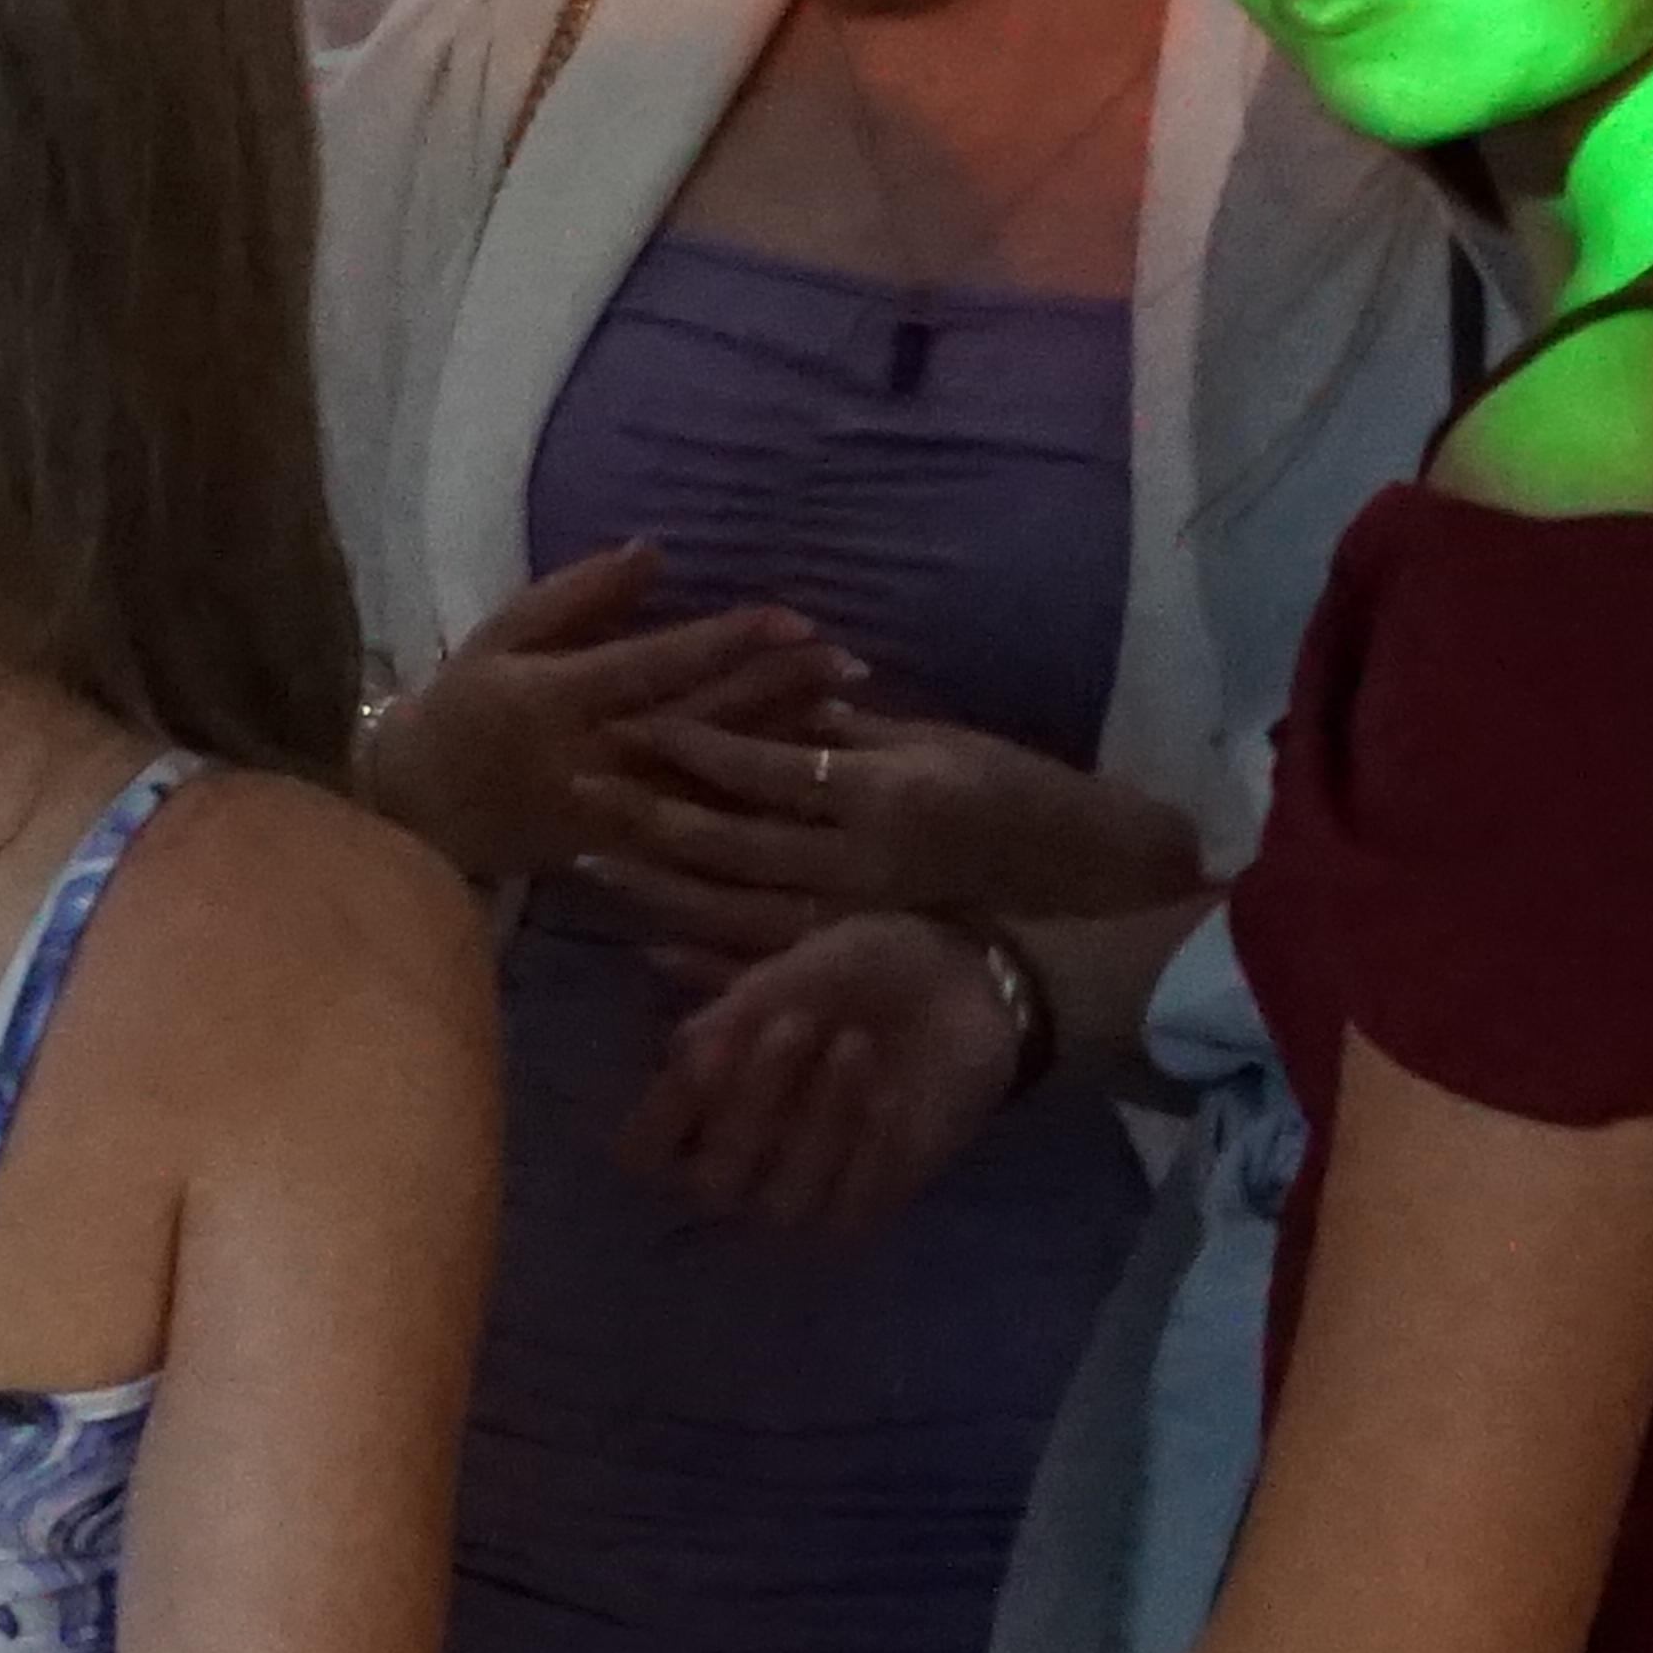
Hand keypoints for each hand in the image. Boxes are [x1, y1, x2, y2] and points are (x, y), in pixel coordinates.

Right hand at [364, 548, 853, 888]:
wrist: (419, 808)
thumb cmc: (465, 703)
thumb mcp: (503, 633)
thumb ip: (578, 594)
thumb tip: (655, 550)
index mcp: (559, 694)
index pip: (657, 664)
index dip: (728, 642)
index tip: (794, 619)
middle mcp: (590, 755)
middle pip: (700, 721)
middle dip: (777, 691)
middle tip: (847, 661)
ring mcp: (607, 811)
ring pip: (707, 778)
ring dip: (778, 746)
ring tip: (846, 712)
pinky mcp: (619, 851)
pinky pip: (695, 829)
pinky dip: (750, 801)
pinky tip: (800, 780)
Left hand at [580, 700, 1200, 943]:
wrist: (1079, 886)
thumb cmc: (1008, 792)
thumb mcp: (933, 742)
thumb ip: (850, 725)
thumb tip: (773, 692)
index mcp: (884, 792)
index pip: (770, 764)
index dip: (696, 743)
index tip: (630, 715)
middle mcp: (862, 862)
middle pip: (733, 839)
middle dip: (648, 814)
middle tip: (572, 788)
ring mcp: (854, 919)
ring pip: (735, 906)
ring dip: (655, 886)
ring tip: (583, 862)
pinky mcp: (854, 960)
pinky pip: (767, 960)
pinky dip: (705, 953)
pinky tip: (645, 945)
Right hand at [616, 911, 1024, 1234]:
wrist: (960, 981)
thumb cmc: (859, 971)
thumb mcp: (792, 969)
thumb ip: (732, 1010)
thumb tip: (679, 1040)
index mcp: (705, 1100)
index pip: (643, 1151)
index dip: (661, 1115)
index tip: (702, 1051)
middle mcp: (746, 1154)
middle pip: (710, 1183)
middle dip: (747, 1105)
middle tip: (791, 1024)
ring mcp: (807, 1184)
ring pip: (781, 1202)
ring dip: (816, 1121)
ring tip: (855, 1044)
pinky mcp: (872, 1199)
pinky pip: (848, 1212)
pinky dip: (867, 1151)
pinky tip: (890, 1092)